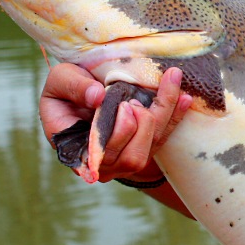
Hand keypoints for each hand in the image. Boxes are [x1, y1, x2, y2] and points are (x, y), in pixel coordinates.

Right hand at [38, 63, 191, 182]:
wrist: (76, 92)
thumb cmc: (65, 89)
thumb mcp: (60, 80)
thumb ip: (74, 86)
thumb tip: (98, 96)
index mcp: (75, 150)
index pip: (101, 156)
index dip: (119, 134)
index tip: (126, 105)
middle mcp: (102, 164)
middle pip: (132, 157)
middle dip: (142, 123)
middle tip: (133, 98)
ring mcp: (123, 161)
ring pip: (151, 147)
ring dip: (164, 114)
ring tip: (168, 82)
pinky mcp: (141, 149)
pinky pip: (162, 139)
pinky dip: (175, 117)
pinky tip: (184, 97)